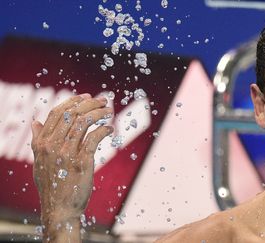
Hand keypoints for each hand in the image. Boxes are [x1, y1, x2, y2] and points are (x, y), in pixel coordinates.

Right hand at [31, 94, 112, 241]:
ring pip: (83, 122)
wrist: (59, 209)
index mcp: (41, 143)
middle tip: (104, 101)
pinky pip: (94, 138)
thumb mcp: (39, 161)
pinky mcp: (81, 162)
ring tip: (108, 111)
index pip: (57, 113)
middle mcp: (52, 145)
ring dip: (98, 113)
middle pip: (72, 114)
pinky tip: (109, 128)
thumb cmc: (52, 185)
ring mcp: (66, 153)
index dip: (73, 102)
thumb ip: (38, 141)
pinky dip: (103, 130)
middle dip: (90, 104)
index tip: (87, 97)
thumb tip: (36, 122)